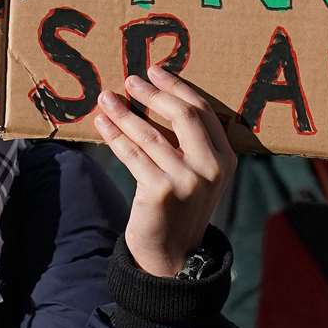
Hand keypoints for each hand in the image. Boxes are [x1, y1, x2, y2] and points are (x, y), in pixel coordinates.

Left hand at [93, 67, 236, 276]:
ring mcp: (186, 180)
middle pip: (182, 116)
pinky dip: (115, 137)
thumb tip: (153, 98)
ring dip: (124, 113)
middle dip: (153, 93)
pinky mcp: (160, 192)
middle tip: (131, 80)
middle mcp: (211, 168)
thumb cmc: (180, 208)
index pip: (202, 111)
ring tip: (106, 98)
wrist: (172, 255)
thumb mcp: (197, 176)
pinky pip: (132, 155)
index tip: (155, 72)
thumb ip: (189, 144)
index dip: (176, 88)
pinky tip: (102, 124)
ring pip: (150, 135)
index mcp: (226, 159)